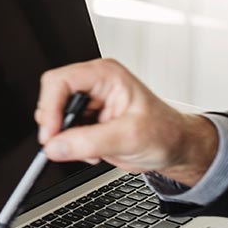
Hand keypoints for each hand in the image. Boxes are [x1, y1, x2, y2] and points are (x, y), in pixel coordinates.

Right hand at [35, 58, 218, 185]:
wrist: (176, 148)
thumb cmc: (166, 133)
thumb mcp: (129, 138)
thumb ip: (89, 142)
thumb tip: (56, 146)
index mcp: (105, 76)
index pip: (61, 81)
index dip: (50, 106)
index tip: (51, 132)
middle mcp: (94, 85)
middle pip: (53, 96)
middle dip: (55, 124)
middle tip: (60, 144)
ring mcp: (89, 102)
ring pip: (55, 116)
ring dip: (65, 137)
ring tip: (87, 149)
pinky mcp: (87, 119)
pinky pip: (63, 131)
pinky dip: (71, 145)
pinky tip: (91, 151)